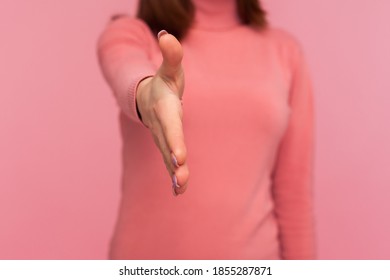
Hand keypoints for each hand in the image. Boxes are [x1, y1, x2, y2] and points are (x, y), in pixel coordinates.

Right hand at [136, 30, 188, 195]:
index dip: (174, 142)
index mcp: (165, 111)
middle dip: (174, 163)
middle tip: (180, 176)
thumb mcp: (170, 69)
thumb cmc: (163, 84)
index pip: (170, 128)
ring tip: (179, 190)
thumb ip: (171, 54)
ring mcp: (163, 139)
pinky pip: (171, 164)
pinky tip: (179, 192)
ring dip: (175, 175)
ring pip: (168, 159)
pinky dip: (175, 178)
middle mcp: (162, 128)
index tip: (179, 158)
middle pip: (168, 147)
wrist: (147, 98)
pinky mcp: (168, 146)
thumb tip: (167, 35)